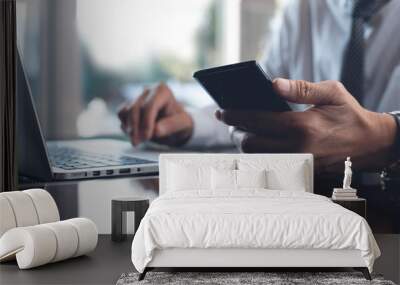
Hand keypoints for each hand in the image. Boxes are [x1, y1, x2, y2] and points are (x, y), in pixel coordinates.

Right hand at [118, 83, 193, 146]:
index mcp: (162, 91)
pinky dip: (125, 125)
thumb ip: (171, 125)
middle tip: (137, 143)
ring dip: (129, 128)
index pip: (149, 106)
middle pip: (134, 108)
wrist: (174, 123)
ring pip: (125, 111)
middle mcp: (147, 91)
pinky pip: (121, 114)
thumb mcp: (182, 123)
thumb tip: (155, 130)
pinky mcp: (129, 105)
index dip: (146, 123)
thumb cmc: (179, 121)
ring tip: (137, 140)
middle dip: (135, 128)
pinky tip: (134, 134)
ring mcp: (137, 97)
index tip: (147, 137)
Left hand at [216, 79, 396, 171]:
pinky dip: (260, 153)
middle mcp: (298, 148)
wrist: (371, 142)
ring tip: (243, 130)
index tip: (222, 111)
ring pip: (258, 157)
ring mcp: (299, 162)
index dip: (236, 116)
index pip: (258, 121)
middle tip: (232, 122)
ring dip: (246, 144)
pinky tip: (259, 141)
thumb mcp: (332, 93)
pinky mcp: (302, 170)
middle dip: (236, 132)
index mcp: (303, 126)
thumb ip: (301, 88)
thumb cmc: (350, 115)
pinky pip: (271, 163)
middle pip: (251, 144)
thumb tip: (274, 84)